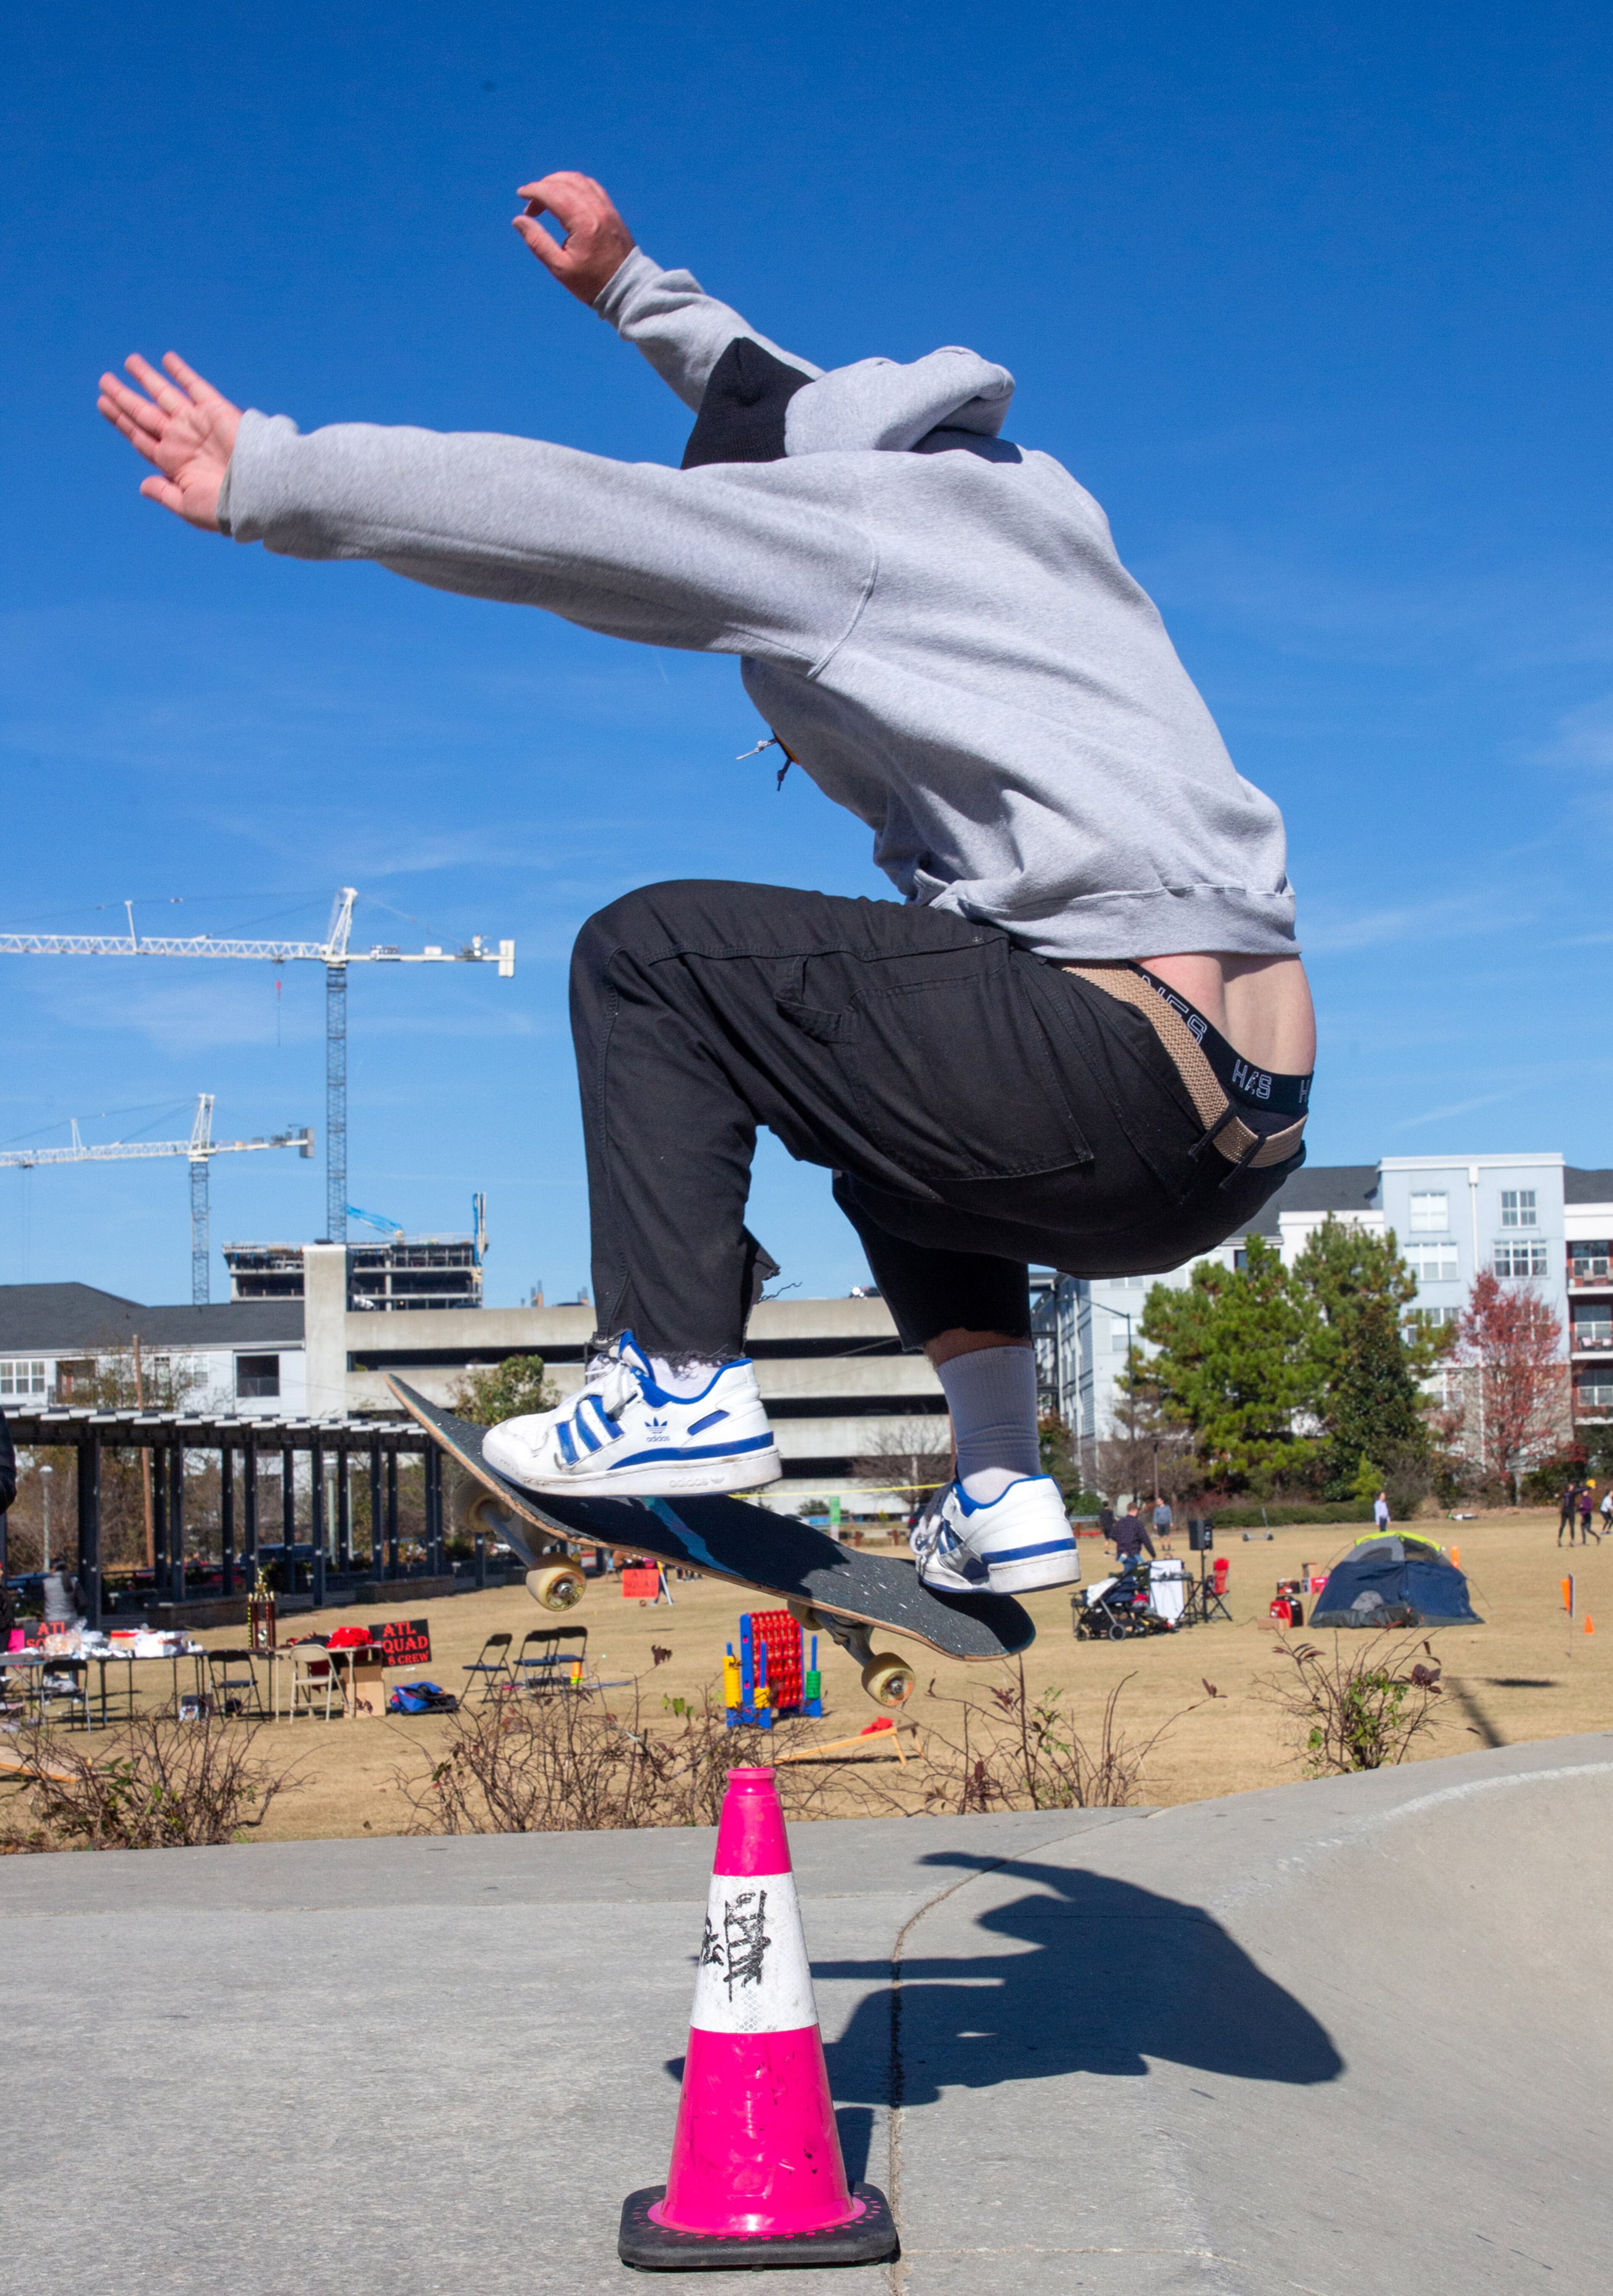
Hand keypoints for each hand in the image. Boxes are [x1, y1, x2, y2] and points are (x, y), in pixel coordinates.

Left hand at [96, 353, 240, 530]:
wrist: (260, 492)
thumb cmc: (226, 507)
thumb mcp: (188, 505)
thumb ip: (164, 492)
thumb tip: (142, 484)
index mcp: (173, 462)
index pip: (139, 436)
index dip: (121, 419)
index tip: (104, 403)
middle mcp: (181, 440)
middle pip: (144, 413)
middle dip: (124, 397)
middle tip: (105, 381)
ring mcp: (196, 424)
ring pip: (164, 395)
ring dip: (146, 378)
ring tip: (129, 361)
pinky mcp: (214, 411)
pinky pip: (194, 386)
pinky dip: (181, 373)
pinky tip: (167, 359)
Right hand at [513, 172, 634, 304]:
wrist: (626, 289)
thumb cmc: (592, 283)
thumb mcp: (560, 267)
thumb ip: (537, 241)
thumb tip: (518, 220)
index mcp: (583, 222)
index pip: (554, 193)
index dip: (534, 191)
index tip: (521, 194)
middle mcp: (597, 210)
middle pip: (565, 182)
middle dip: (543, 186)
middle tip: (531, 204)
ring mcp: (607, 208)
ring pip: (579, 180)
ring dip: (558, 182)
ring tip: (546, 198)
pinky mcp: (612, 212)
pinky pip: (591, 187)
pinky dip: (574, 185)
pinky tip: (565, 198)